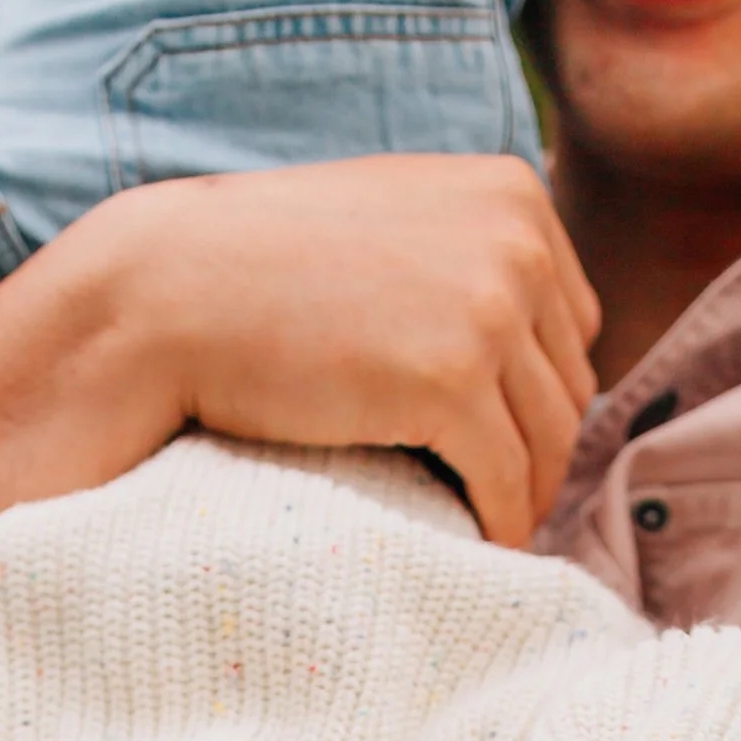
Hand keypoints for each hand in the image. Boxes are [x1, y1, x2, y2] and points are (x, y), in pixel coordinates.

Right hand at [93, 155, 600, 547]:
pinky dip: (496, 524)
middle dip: (532, 449)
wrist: (168, 290)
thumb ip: (462, 253)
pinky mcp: (453, 382)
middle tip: (491, 502)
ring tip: (480, 529)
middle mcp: (516, 242)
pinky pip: (505, 482)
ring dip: (519, 496)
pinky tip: (470, 544)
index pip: (572, 323)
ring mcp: (490, 309)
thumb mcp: (388, 221)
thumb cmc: (262, 265)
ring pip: (547, 441)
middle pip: (568, 385)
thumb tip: (526, 333)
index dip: (534, 391)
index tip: (498, 440)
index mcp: (512, 195)